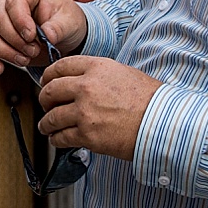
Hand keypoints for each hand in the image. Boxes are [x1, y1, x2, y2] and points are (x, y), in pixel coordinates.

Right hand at [0, 0, 87, 73]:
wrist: (62, 34)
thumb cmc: (65, 20)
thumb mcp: (70, 20)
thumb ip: (59, 27)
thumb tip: (48, 36)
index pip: (13, 2)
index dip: (20, 20)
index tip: (33, 36)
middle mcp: (4, 2)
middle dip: (15, 40)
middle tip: (34, 51)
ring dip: (5, 51)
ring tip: (26, 60)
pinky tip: (0, 69)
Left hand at [35, 56, 161, 160]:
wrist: (164, 123)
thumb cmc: (150, 100)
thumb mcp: (123, 73)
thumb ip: (98, 74)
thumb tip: (80, 81)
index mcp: (95, 68)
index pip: (59, 67)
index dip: (48, 76)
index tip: (46, 82)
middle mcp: (86, 87)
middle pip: (50, 91)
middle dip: (44, 100)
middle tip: (45, 105)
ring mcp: (85, 111)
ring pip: (52, 117)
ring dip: (46, 123)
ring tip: (46, 126)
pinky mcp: (88, 134)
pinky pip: (62, 137)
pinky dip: (56, 140)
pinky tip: (58, 140)